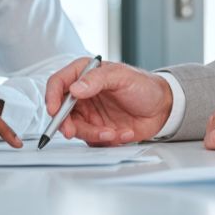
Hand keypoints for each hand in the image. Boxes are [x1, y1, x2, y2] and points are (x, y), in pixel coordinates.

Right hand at [44, 58, 173, 145]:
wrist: (162, 108)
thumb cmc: (143, 86)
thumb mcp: (122, 76)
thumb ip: (97, 80)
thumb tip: (75, 89)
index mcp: (85, 74)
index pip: (58, 83)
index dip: (51, 97)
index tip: (53, 111)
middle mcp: (83, 94)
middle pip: (61, 111)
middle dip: (66, 123)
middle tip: (73, 132)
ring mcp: (89, 113)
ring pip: (76, 128)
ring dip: (92, 133)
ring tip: (112, 132)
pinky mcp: (97, 129)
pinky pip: (92, 140)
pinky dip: (106, 140)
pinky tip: (123, 133)